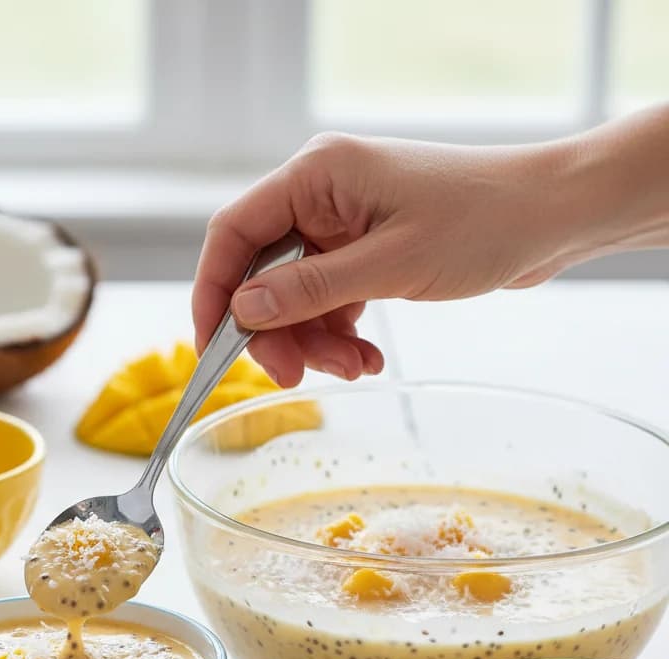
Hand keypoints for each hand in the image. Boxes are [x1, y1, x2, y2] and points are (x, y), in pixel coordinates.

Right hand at [193, 133, 585, 386]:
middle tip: (295, 377)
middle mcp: (320, 194)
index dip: (213, 292)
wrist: (552, 217)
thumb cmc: (482, 222)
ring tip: (354, 367)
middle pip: (261, 273)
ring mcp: (342, 223)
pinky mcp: (363, 248)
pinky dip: (340, 334)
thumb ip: (310, 290)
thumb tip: (242, 310)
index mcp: (316, 175)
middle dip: (277, 332)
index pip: (233, 233)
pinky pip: (328, 300)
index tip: (212, 348)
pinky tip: (367, 358)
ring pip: (295, 296)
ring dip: (315, 341)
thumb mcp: (390, 265)